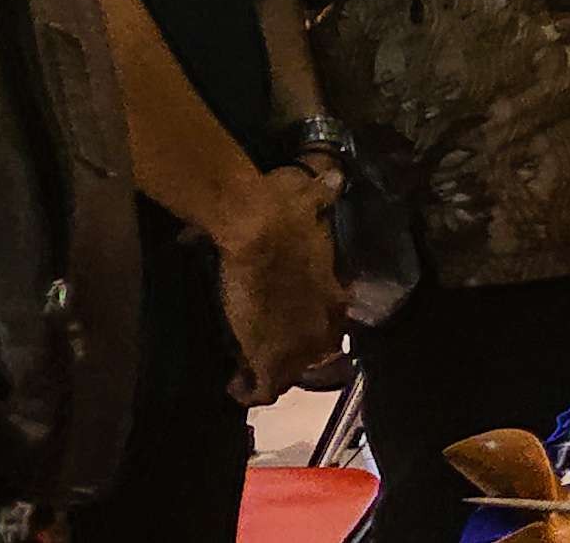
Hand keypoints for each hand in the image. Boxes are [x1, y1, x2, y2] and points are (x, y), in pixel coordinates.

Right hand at [211, 167, 345, 405]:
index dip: (310, 325)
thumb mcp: (311, 199)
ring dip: (269, 372)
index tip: (291, 322)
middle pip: (314, 356)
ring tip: (247, 367)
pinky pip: (263, 390)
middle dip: (292, 354)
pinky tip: (234, 386)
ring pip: (289, 376)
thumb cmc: (284, 210)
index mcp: (336, 295)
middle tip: (266, 347)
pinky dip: (247, 390)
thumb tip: (334, 179)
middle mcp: (326, 327)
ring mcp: (301, 349)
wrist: (259, 231)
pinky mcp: (272, 363)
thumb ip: (323, 194)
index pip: (332, 323)